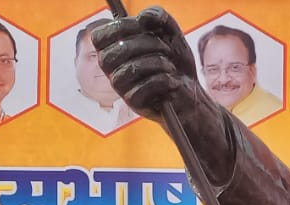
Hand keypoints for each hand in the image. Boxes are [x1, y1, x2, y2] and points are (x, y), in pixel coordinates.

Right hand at [93, 7, 202, 121]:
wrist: (190, 92)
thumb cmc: (174, 61)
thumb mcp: (170, 33)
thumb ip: (158, 16)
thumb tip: (143, 16)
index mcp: (111, 49)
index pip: (99, 37)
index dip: (121, 26)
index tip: (143, 25)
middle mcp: (110, 69)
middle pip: (119, 50)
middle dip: (148, 43)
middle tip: (165, 48)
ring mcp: (120, 87)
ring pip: (132, 68)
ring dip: (159, 63)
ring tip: (170, 66)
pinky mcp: (133, 102)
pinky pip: (145, 86)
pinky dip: (164, 80)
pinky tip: (173, 82)